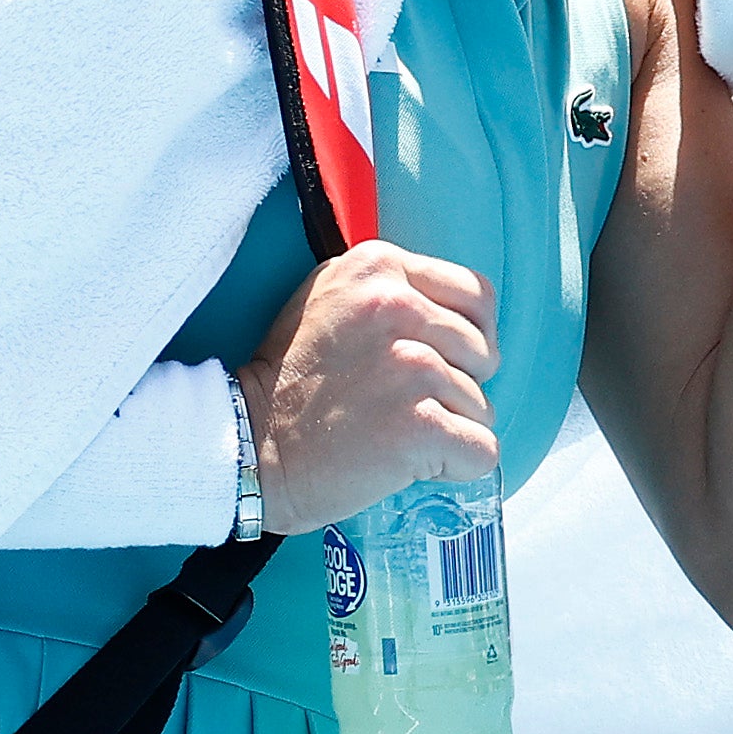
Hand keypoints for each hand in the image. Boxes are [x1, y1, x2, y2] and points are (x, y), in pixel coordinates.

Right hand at [236, 243, 496, 535]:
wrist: (248, 446)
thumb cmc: (288, 382)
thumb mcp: (328, 298)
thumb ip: (389, 290)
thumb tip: (459, 317)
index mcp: (379, 267)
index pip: (477, 295)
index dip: (463, 337)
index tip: (430, 361)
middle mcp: (398, 306)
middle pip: (484, 353)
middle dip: (456, 385)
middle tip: (399, 403)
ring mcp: (412, 366)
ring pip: (482, 405)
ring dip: (447, 429)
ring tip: (389, 432)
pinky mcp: (420, 425)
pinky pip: (482, 450)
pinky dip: (456, 467)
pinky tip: (410, 463)